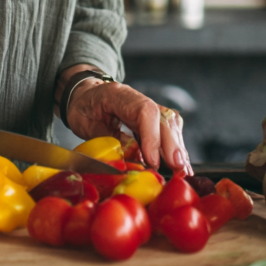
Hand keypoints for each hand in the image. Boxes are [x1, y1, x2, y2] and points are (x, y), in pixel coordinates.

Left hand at [65, 79, 191, 173]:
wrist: (83, 95)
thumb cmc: (82, 108)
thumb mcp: (85, 124)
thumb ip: (108, 138)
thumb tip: (132, 156)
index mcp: (119, 95)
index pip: (145, 112)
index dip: (152, 137)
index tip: (153, 161)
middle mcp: (138, 99)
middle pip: (164, 118)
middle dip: (173, 145)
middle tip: (178, 169)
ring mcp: (147, 107)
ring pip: (170, 123)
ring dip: (178, 148)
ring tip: (183, 170)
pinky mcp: (151, 118)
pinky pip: (168, 130)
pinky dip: (175, 147)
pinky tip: (180, 164)